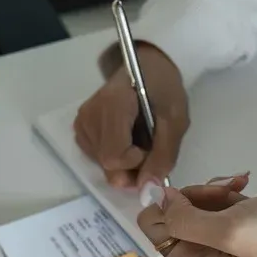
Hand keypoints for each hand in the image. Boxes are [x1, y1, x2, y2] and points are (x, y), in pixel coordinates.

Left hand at [62, 176, 256, 256]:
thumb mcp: (232, 227)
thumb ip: (187, 218)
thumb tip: (158, 206)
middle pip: (156, 227)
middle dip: (181, 203)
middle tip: (219, 199)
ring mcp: (213, 243)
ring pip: (179, 208)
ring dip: (204, 193)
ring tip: (239, 193)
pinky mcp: (228, 225)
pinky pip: (201, 202)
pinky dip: (218, 190)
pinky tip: (243, 185)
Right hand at [73, 43, 189, 194]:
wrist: (146, 66)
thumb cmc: (163, 87)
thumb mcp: (175, 120)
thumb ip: (163, 156)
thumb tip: (148, 190)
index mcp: (112, 105)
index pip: (114, 157)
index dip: (136, 163)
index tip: (152, 148)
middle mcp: (89, 115)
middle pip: (107, 164)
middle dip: (132, 168)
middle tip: (150, 151)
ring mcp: (82, 122)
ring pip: (102, 165)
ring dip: (125, 163)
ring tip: (139, 140)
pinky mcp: (81, 128)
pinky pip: (97, 158)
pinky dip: (115, 157)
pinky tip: (126, 140)